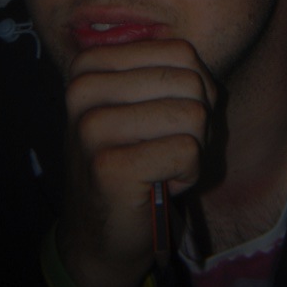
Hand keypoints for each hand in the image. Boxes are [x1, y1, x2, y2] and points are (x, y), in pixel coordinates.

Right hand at [56, 39, 215, 286]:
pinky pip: (187, 152)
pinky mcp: (108, 166)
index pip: (181, 51)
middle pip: (190, 82)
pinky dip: (187, 174)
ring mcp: (91, 127)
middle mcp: (83, 89)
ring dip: (192, 149)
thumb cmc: (134, 159)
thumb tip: (203, 78)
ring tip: (161, 165)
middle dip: (196, 122)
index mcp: (90, 65)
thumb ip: (173, 75)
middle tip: (167, 148)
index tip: (167, 120)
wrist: (100, 234)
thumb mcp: (146, 103)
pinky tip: (158, 185)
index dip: (195, 90)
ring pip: (193, 115)